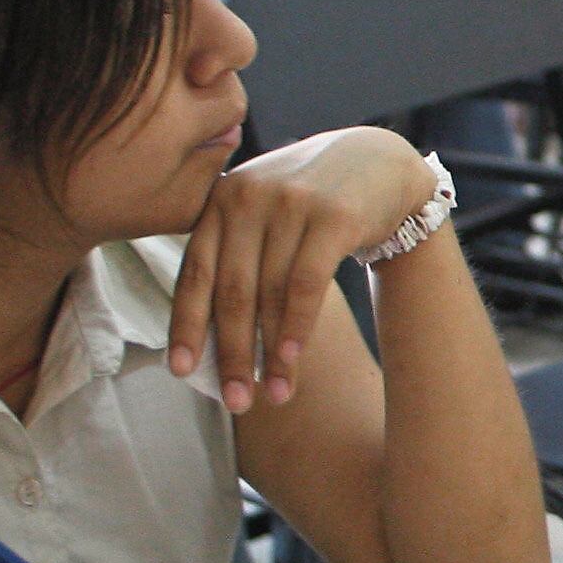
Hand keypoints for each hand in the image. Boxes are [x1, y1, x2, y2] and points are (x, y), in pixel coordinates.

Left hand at [172, 125, 438, 409]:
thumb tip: (211, 338)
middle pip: (231, 291)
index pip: (195, 273)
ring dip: (271, 352)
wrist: (380, 161)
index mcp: (221, 200)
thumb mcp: (264, 212)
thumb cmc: (314, 201)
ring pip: (270, 294)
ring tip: (275, 394)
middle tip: (235, 401)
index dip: (187, 326)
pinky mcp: (332, 216)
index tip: (182, 372)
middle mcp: (248, 196)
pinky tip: (295, 359)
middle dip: (232, 353)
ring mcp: (290, 204)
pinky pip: (306, 284)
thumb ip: (234, 251)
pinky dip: (297, 326)